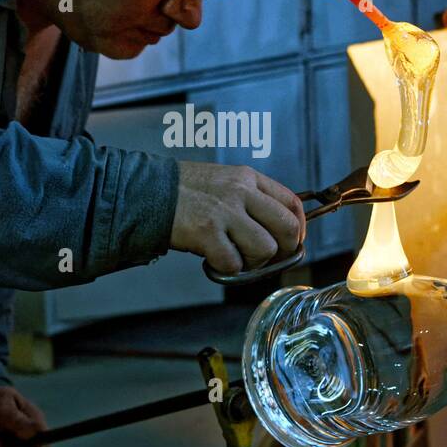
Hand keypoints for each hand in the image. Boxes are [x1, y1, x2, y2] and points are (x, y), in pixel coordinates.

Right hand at [170, 161, 305, 274]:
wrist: (147, 191)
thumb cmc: (184, 191)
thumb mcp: (225, 181)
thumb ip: (251, 198)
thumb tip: (276, 228)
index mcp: (248, 178)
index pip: (292, 202)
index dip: (299, 228)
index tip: (293, 242)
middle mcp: (241, 192)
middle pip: (287, 227)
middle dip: (284, 250)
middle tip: (268, 258)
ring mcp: (224, 212)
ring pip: (265, 249)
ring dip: (253, 262)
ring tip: (235, 256)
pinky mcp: (206, 232)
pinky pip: (234, 263)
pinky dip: (226, 269)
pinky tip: (213, 259)